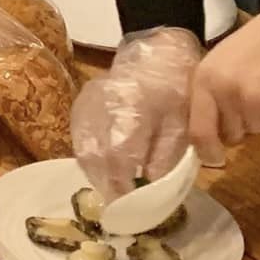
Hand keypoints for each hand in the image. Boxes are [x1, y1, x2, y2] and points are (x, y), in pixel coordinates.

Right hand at [71, 27, 201, 199]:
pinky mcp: (82, 102)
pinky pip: (78, 137)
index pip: (119, 156)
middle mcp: (103, 106)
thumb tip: (149, 182)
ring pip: (83, 148)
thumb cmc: (174, 90)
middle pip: (96, 156)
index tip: (131, 204)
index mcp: (132, 110)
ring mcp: (88, 103)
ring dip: (95, 173)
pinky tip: (101, 168)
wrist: (155, 55)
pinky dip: (87, 157)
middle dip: (107, 184)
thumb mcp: (181, 122)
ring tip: (111, 189)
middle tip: (120, 202)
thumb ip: (165, 154)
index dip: (123, 184)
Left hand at [188, 0, 259, 160]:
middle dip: (237, 125)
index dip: (205, 150)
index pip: (198, 130)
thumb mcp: (221, 59)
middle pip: (228, 135)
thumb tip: (206, 126)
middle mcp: (225, 96)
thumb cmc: (258, 42)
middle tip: (250, 98)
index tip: (211, 158)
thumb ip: (210, 91)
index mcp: (205, 80)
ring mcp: (252, 107)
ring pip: (253, 132)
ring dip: (259, 119)